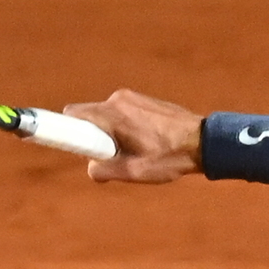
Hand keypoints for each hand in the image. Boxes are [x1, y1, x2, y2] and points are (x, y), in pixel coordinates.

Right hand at [63, 89, 202, 183]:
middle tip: (112, 155)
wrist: (202, 142)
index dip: (65, 129)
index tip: (69, 143)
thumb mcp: (132, 172)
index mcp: (111, 115)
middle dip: (92, 136)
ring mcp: (131, 97)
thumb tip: (91, 169)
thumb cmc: (169, 158)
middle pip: (88, 116)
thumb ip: (103, 171)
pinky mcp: (142, 99)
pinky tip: (145, 142)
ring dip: (111, 134)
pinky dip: (124, 128)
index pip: (72, 114)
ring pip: (105, 116)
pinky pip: (120, 114)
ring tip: (136, 150)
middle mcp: (117, 99)